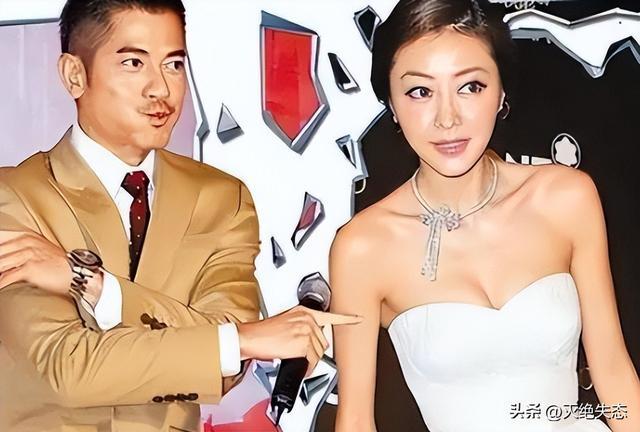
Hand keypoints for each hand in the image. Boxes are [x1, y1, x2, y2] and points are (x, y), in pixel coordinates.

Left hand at [0, 230, 71, 294]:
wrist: (78, 272)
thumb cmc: (61, 265)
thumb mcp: (41, 249)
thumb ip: (22, 250)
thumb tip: (6, 260)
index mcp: (27, 237)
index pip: (1, 238)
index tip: (0, 256)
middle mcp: (26, 243)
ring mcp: (28, 254)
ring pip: (0, 264)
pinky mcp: (30, 268)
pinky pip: (6, 278)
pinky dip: (1, 284)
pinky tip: (0, 287)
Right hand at [237, 305, 361, 374]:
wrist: (249, 338)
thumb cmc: (262, 333)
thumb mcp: (285, 322)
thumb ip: (301, 326)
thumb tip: (309, 339)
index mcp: (303, 311)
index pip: (330, 316)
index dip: (347, 319)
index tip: (358, 319)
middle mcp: (307, 319)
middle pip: (323, 341)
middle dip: (313, 350)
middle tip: (299, 352)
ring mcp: (306, 330)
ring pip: (318, 353)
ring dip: (308, 359)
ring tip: (293, 356)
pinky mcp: (302, 343)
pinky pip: (311, 361)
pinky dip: (306, 367)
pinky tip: (296, 363)